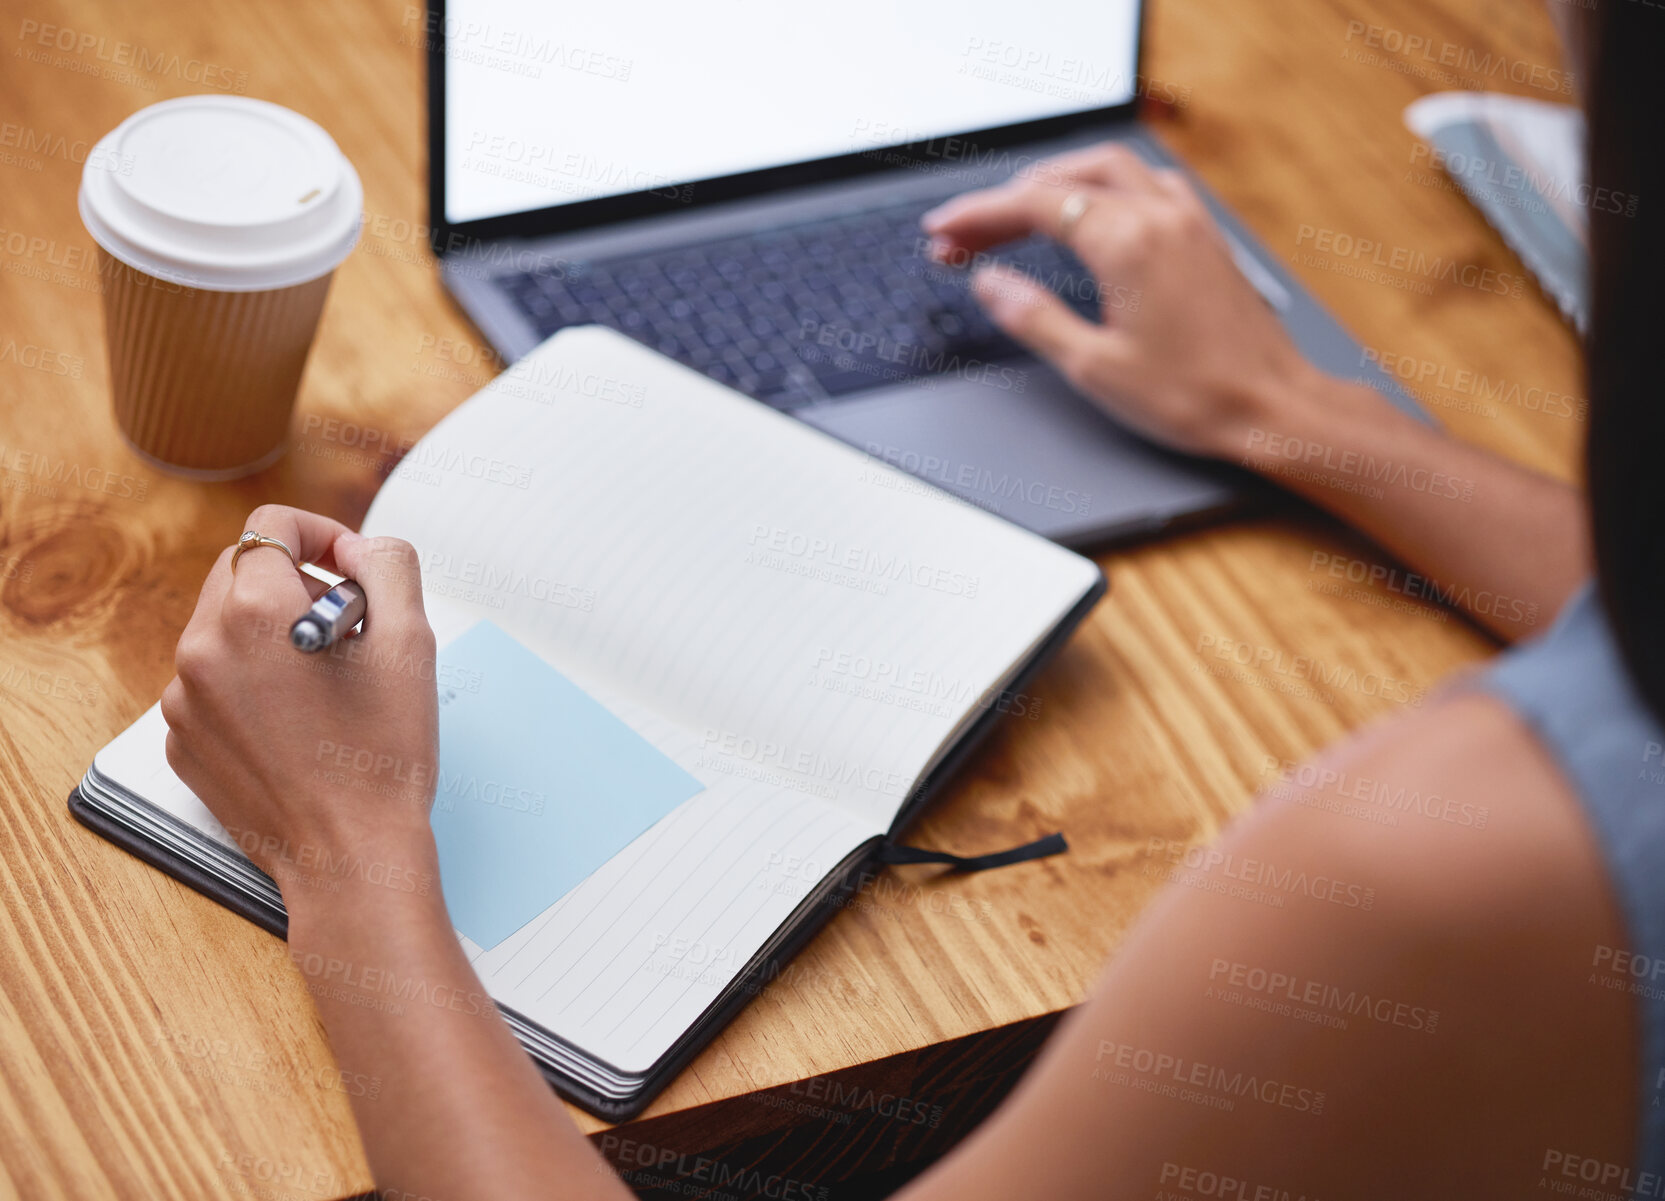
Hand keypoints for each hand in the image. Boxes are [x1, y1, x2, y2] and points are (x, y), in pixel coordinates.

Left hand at [160, 505, 441, 910]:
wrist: (350, 857)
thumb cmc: (382, 758)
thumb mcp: (410, 644)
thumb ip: (388, 566)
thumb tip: (359, 549)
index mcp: (253, 613)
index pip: (270, 527)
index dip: (321, 535)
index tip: (352, 570)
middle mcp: (202, 649)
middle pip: (241, 572)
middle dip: (296, 583)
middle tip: (350, 629)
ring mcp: (183, 700)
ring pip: (225, 629)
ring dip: (273, 635)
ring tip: (328, 684)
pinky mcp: (183, 742)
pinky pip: (212, 684)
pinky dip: (252, 685)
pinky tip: (300, 722)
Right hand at [922, 143, 1320, 457]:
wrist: (1271, 407)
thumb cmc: (1195, 396)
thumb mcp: (1093, 366)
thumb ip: (1033, 316)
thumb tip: (991, 283)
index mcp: (1127, 243)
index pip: (1034, 205)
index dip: (978, 215)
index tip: (942, 232)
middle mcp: (1159, 217)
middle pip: (1064, 180)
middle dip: (1006, 201)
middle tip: (964, 234)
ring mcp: (1187, 220)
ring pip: (1107, 169)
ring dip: (1053, 184)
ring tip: (1013, 215)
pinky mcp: (1204, 235)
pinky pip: (1146, 184)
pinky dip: (1103, 187)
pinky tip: (1090, 212)